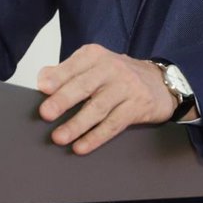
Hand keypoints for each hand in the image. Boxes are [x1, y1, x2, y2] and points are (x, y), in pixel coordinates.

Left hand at [37, 44, 176, 154]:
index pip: (74, 66)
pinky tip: (81, 146)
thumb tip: (43, 79)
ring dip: (76, 124)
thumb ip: (67, 71)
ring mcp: (126, 88)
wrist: (159, 82)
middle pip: (84, 86)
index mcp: (95, 56)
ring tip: (59, 137)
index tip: (43, 88)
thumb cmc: (118, 75)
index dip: (58, 77)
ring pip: (98, 108)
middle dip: (63, 100)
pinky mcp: (137, 107)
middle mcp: (111, 68)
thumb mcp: (93, 65)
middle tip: (46, 114)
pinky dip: (96, 137)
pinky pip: (113, 124)